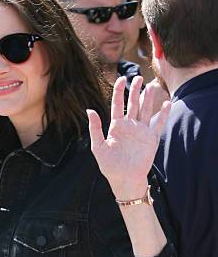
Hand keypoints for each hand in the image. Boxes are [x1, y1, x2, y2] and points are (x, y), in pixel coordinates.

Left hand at [87, 76, 170, 200]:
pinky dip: (163, 113)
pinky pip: (158, 122)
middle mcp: (129, 126)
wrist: (124, 179)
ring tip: (150, 85)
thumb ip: (95, 128)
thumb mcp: (98, 146)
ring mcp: (141, 131)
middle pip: (133, 104)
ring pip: (145, 110)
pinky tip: (166, 103)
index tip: (121, 79)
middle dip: (135, 90)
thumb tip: (89, 110)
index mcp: (116, 126)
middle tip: (138, 77)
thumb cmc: (109, 166)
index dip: (119, 91)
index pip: (117, 105)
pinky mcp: (151, 138)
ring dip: (148, 98)